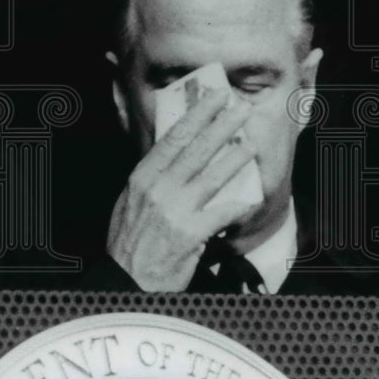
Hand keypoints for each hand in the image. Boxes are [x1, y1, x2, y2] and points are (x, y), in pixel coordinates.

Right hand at [106, 90, 255, 290]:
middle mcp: (157, 188)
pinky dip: (237, 205)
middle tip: (241, 109)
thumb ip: (151, 179)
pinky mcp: (189, 233)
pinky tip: (250, 198)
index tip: (213, 99)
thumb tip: (172, 156)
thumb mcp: (129, 201)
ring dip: (235, 158)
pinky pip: (221, 213)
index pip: (173, 138)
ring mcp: (174, 210)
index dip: (197, 116)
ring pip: (212, 177)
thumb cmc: (128, 242)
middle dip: (221, 126)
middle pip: (195, 150)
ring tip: (252, 144)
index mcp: (142, 177)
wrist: (126, 280)